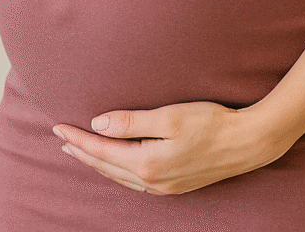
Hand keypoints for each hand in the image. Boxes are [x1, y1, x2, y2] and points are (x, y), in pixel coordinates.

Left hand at [52, 100, 280, 194]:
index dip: (78, 138)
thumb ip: (131, 121)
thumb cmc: (211, 123)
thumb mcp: (169, 116)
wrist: (246, 143)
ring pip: (119, 177)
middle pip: (106, 167)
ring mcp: (164, 187)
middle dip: (82, 152)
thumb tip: (98, 124)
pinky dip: (117, 170)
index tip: (58, 127)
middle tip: (61, 139)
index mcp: (146, 164)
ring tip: (81, 151)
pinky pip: (134, 181)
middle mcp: (152, 181)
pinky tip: (116, 163)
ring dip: (98, 163)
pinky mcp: (174, 185)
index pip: (102, 150)